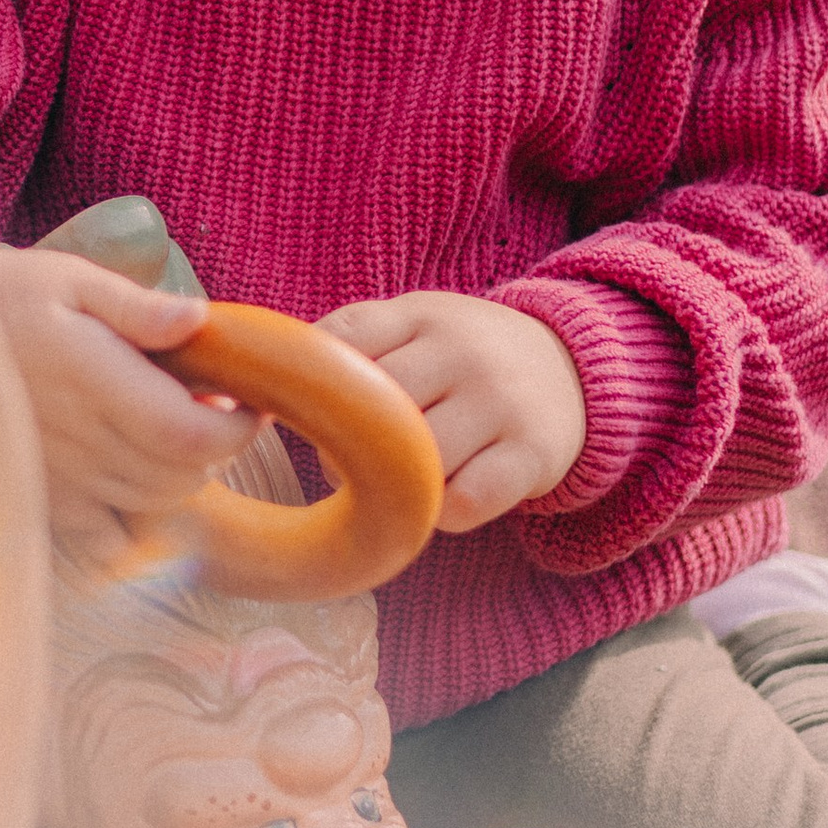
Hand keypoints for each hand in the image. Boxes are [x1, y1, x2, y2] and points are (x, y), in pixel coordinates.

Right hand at [0, 244, 257, 570]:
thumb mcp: (69, 280)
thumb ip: (138, 309)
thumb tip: (201, 321)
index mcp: (92, 382)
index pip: (191, 436)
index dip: (236, 429)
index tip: (246, 399)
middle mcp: (78, 442)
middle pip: (182, 477)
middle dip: (215, 447)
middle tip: (209, 405)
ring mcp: (59, 483)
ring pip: (156, 508)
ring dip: (183, 477)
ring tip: (170, 432)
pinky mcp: (42, 506)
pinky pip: (107, 545)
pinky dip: (138, 529)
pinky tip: (141, 487)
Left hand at [318, 293, 585, 531]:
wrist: (573, 369)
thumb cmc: (463, 360)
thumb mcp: (416, 327)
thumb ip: (352, 347)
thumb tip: (253, 397)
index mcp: (421, 313)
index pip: (342, 339)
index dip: (309, 384)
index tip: (294, 412)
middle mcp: (463, 350)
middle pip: (377, 406)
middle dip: (345, 445)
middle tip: (345, 462)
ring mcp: (501, 401)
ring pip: (419, 459)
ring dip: (392, 485)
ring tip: (393, 483)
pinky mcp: (532, 453)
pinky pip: (465, 501)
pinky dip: (440, 514)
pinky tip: (441, 499)